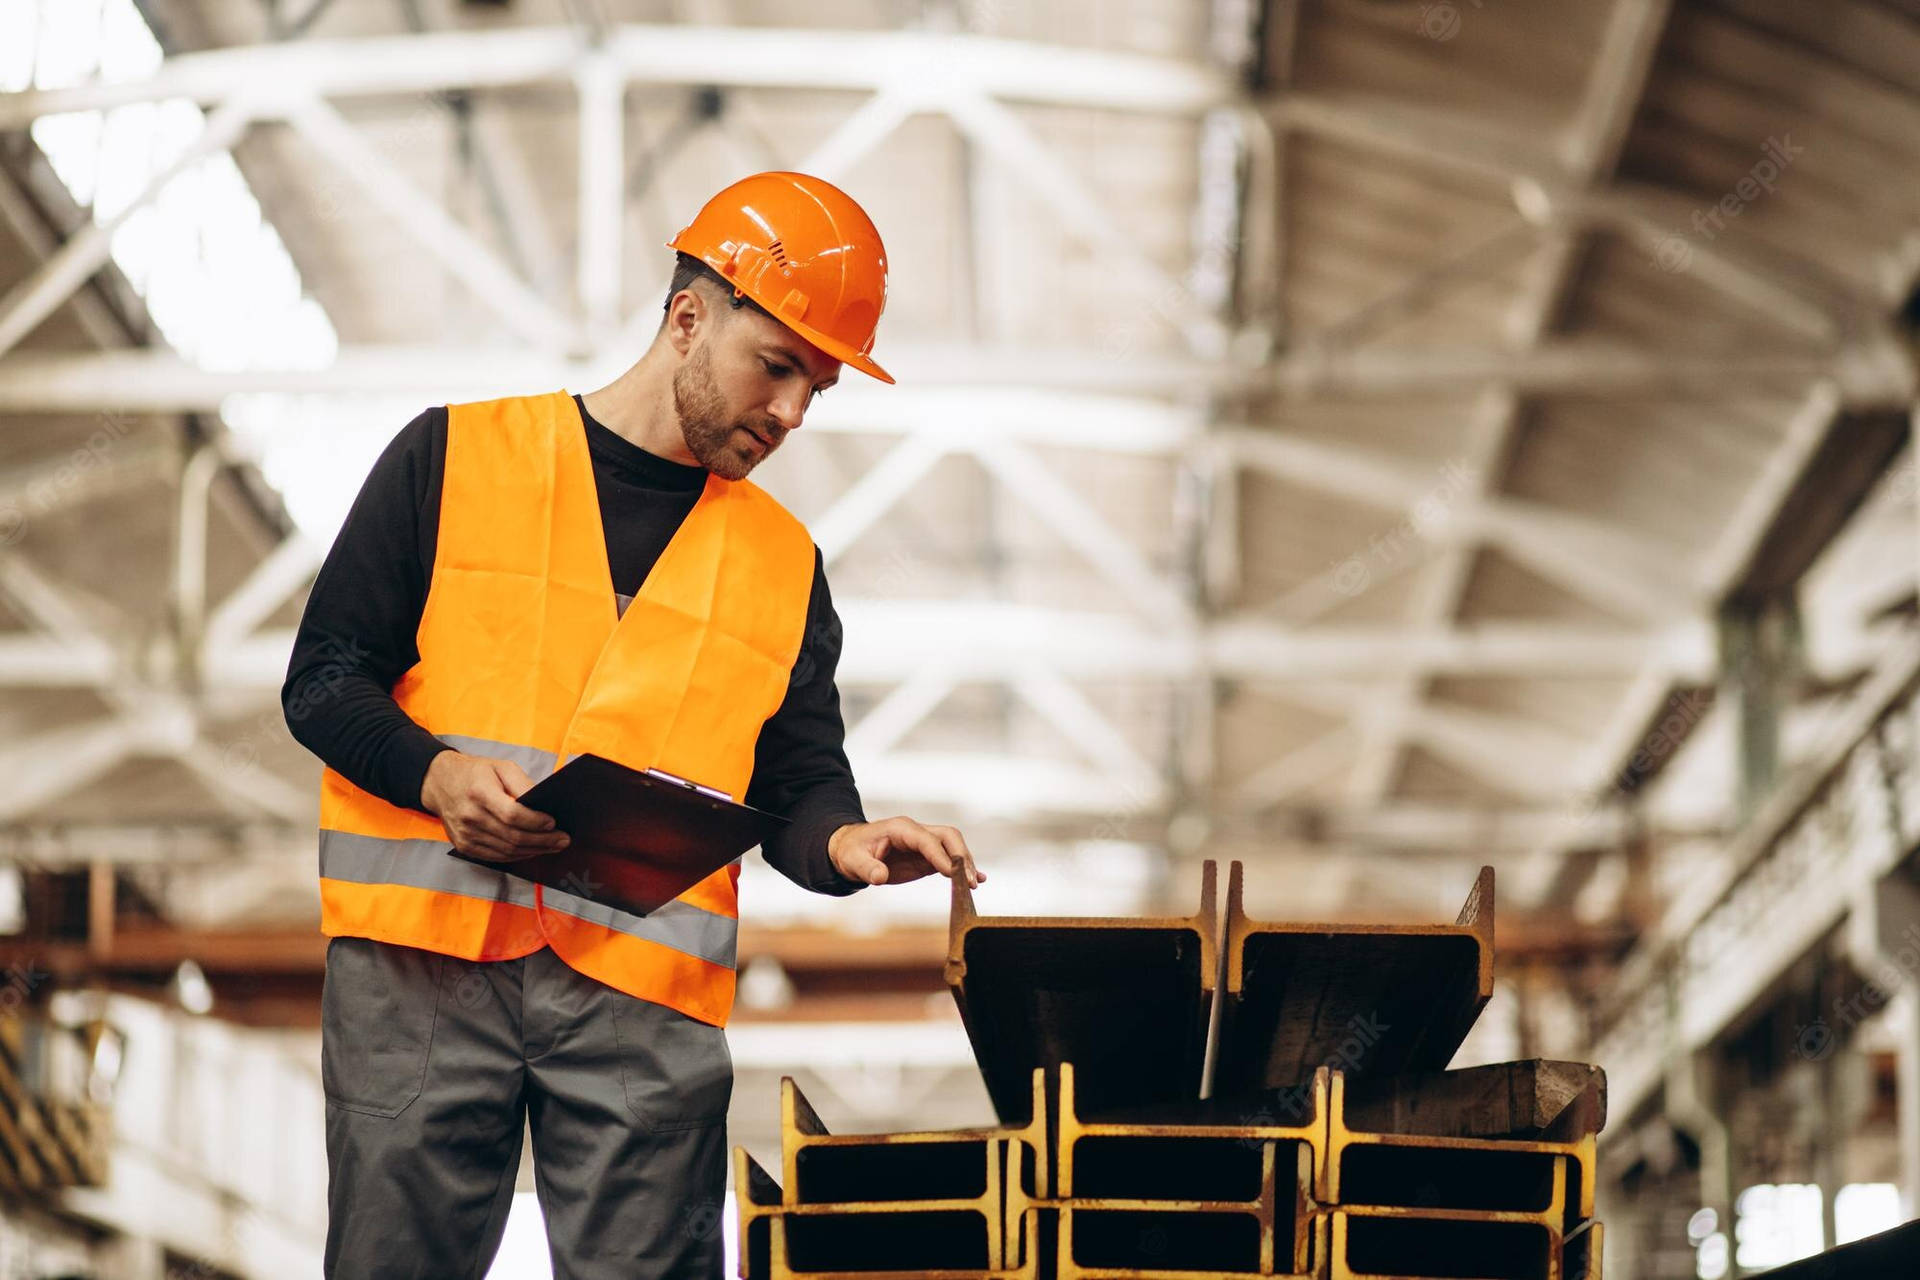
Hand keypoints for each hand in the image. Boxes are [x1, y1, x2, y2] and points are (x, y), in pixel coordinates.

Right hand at [420, 750, 569, 862]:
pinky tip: (533, 850)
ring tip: (554, 846)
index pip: (512, 814)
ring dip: (534, 851)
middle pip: (512, 836)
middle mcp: (470, 816)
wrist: (440, 783)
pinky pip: (496, 856)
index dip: (535, 822)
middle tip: (563, 840)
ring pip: (507, 850)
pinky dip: (518, 856)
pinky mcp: (464, 846)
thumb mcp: (501, 767)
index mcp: (479, 792)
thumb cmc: (475, 773)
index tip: (553, 822)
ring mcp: (465, 834)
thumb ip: (523, 784)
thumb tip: (543, 804)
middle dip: (543, 840)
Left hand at [827, 817, 982, 887]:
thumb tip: (879, 877)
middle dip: (961, 856)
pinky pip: (949, 859)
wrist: (851, 850)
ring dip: (965, 864)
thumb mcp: (853, 861)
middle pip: (948, 836)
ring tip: (975, 884)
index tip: (954, 875)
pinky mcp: (926, 857)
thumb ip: (867, 868)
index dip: (942, 856)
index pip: (928, 840)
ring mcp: (923, 844)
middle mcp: (916, 832)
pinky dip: (962, 869)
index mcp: (901, 828)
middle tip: (969, 881)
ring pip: (953, 846)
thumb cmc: (852, 852)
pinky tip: (977, 880)